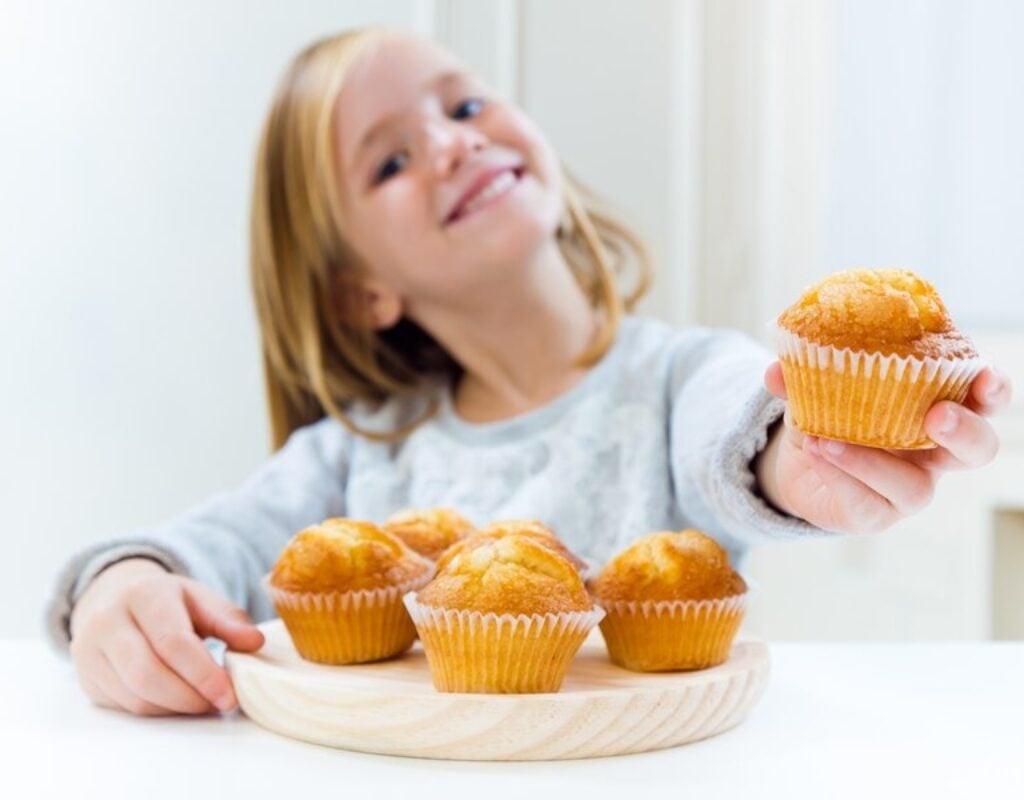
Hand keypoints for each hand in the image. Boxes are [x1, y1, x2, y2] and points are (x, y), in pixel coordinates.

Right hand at [69, 558, 264, 715]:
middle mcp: (108, 621)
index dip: (203, 674)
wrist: (113, 596)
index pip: (172, 642)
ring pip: (135, 696)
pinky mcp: (86, 678)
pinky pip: (124, 706)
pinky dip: (157, 710)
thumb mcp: (199, 598)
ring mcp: (90, 651)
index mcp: (144, 594)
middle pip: (148, 674)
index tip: (229, 695)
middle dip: (189, 697)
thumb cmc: (166, 600)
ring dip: (175, 707)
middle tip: (218, 703)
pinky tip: (177, 701)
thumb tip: (254, 642)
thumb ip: (228, 619)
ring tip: (202, 701)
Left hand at [755, 364, 1011, 532]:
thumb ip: (802, 375)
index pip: (982, 399)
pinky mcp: (876, 515)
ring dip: (872, 461)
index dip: (992, 389)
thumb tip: (776, 371)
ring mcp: (908, 488)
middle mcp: (933, 453)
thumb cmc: (829, 414)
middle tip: (938, 415)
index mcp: (934, 408)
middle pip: (977, 450)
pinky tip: (816, 454)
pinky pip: (868, 503)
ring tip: (826, 440)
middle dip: (965, 431)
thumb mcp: (816, 386)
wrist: (799, 462)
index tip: (984, 375)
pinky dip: (840, 476)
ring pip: (916, 487)